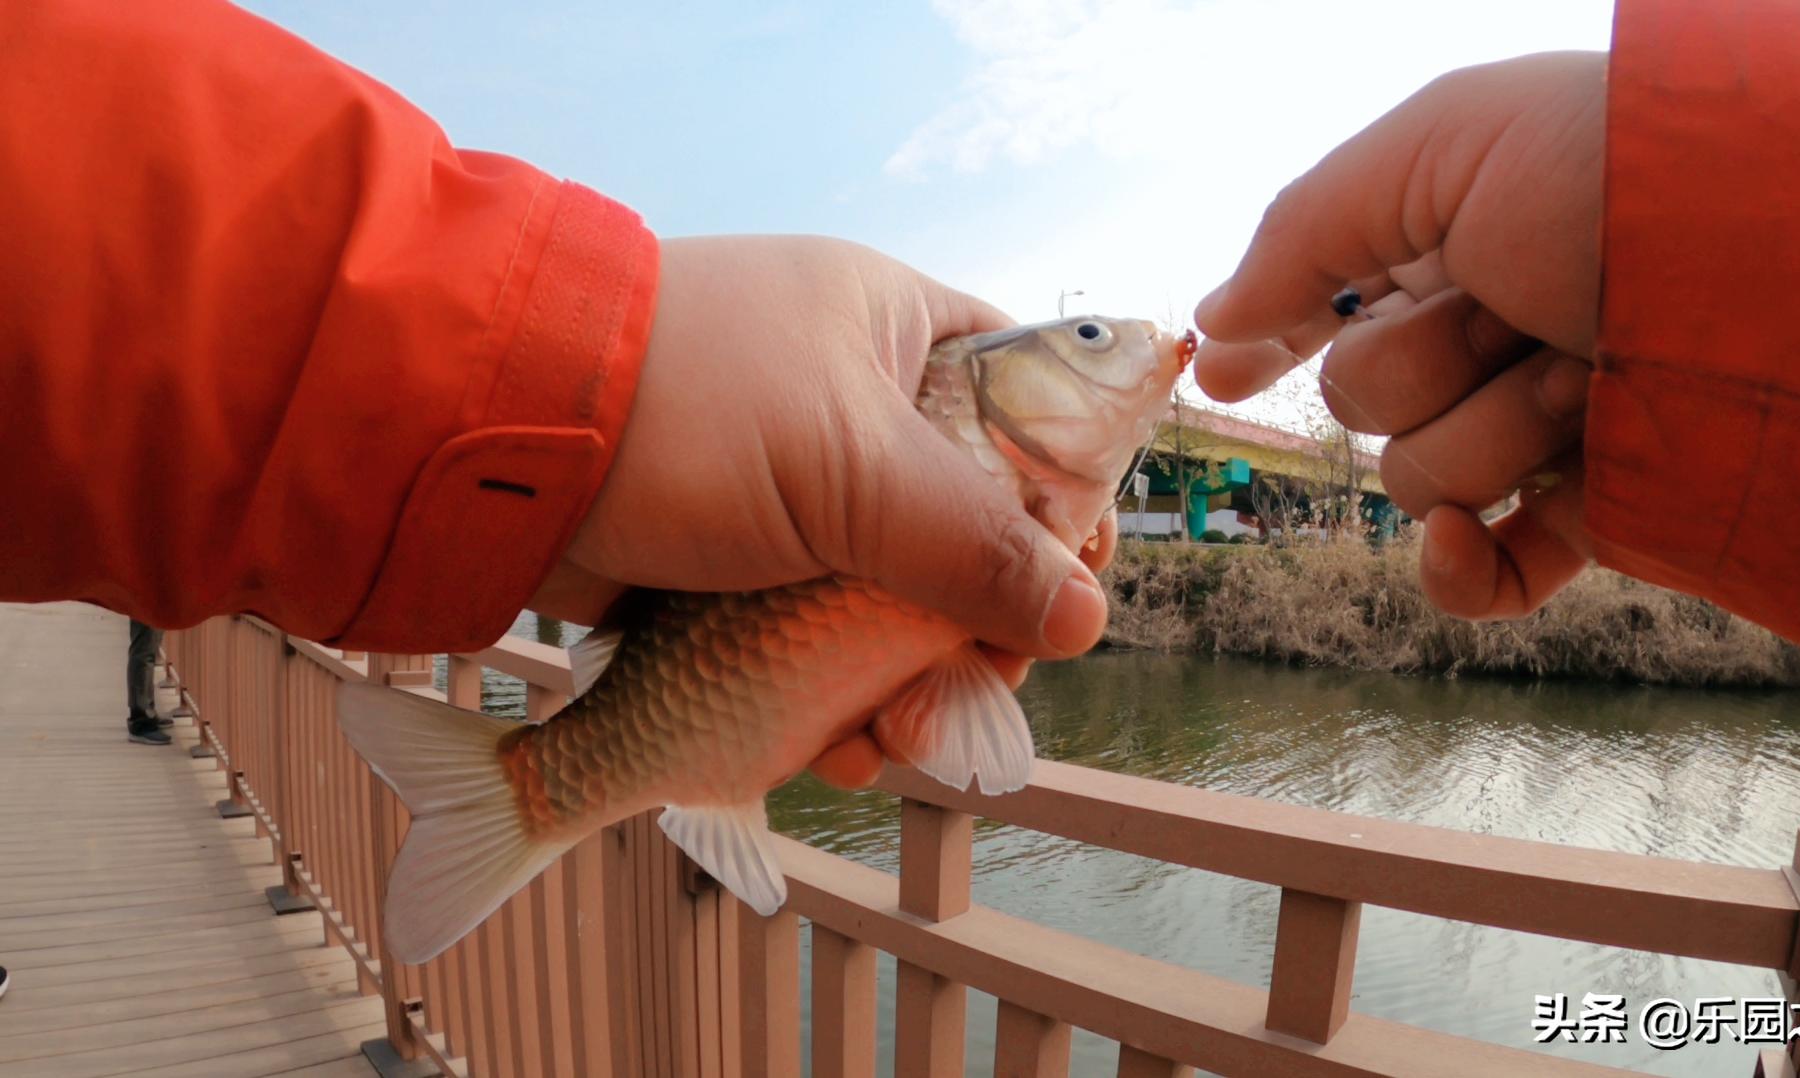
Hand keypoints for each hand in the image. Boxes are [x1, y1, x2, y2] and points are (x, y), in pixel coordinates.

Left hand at [526, 236, 1115, 784]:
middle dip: (978, 626)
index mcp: (895, 333)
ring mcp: (789, 494)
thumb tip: (1088, 617)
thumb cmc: (686, 412)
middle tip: (985, 685)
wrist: (488, 448)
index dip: (1064, 496)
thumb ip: (976, 545)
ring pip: (890, 602)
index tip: (1074, 582)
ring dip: (907, 682)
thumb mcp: (853, 471)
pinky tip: (838, 747)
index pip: (1025, 404)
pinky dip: (832, 695)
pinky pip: (815, 640)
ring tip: (900, 740)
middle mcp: (852, 408)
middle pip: (967, 529)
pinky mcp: (733, 567)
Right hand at [1193, 52, 1605, 620]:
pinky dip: (1458, 569)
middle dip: (1424, 357)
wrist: (1775, 269)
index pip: (1334, 305)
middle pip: (1363, 399)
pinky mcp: (1583, 516)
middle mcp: (1490, 339)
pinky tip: (1459, 538)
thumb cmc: (1612, 172)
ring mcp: (1534, 434)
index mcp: (1454, 243)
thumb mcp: (1440, 146)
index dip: (1276, 338)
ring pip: (1418, 478)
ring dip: (1489, 425)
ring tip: (1583, 370)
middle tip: (1513, 305)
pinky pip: (1480, 578)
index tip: (1227, 377)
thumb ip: (1305, 227)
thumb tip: (1216, 319)